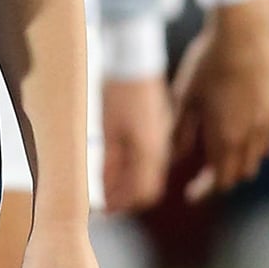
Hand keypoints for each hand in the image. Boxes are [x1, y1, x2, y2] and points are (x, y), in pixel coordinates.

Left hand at [99, 73, 170, 214]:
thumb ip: (109, 163)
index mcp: (149, 151)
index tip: (105, 210)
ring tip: (108, 182)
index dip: (123, 204)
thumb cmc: (118, 90)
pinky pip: (153, 158)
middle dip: (127, 197)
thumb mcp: (107, 129)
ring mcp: (164, 137)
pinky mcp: (160, 127)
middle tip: (105, 200)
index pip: (143, 193)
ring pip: (152, 174)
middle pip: (149, 187)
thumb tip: (106, 192)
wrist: (134, 57)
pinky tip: (120, 161)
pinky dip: (137, 167)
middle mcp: (162, 148)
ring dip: (131, 183)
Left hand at [170, 0, 268, 203]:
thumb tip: (173, 158)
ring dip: (240, 162)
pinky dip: (256, 143)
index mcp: (227, 138)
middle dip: (221, 178)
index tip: (191, 194)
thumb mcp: (185, 98)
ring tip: (223, 154)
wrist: (244, 32)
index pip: (219, 181)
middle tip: (203, 175)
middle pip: (241, 173)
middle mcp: (253, 135)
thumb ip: (180, 133)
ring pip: (258, 156)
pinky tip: (245, 131)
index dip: (204, 191)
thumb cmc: (209, 62)